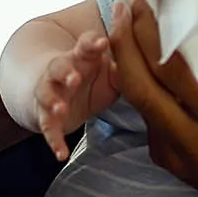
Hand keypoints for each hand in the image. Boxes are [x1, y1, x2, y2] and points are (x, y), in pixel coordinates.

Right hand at [33, 31, 119, 160]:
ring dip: (53, 101)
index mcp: (81, 56)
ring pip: (47, 93)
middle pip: (59, 67)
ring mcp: (51, 92)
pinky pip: (47, 127)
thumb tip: (151, 70)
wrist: (55, 88)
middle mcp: (62, 71)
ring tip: (60, 109)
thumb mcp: (108, 72)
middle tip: (74, 78)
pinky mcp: (45, 115)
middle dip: (66, 72)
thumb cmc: (89, 76)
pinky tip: (60, 153)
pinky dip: (53, 140)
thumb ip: (124, 70)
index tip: (102, 43)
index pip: (84, 45)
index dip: (92, 43)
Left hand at [107, 0, 197, 196]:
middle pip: (141, 88)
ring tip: (124, 30)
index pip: (172, 70)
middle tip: (120, 11)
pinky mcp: (166, 161)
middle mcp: (197, 141)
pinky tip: (138, 65)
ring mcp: (177, 156)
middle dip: (124, 45)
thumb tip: (182, 15)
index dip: (150, 34)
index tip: (141, 6)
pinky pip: (146, 118)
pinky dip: (141, 88)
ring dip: (125, 64)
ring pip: (138, 103)